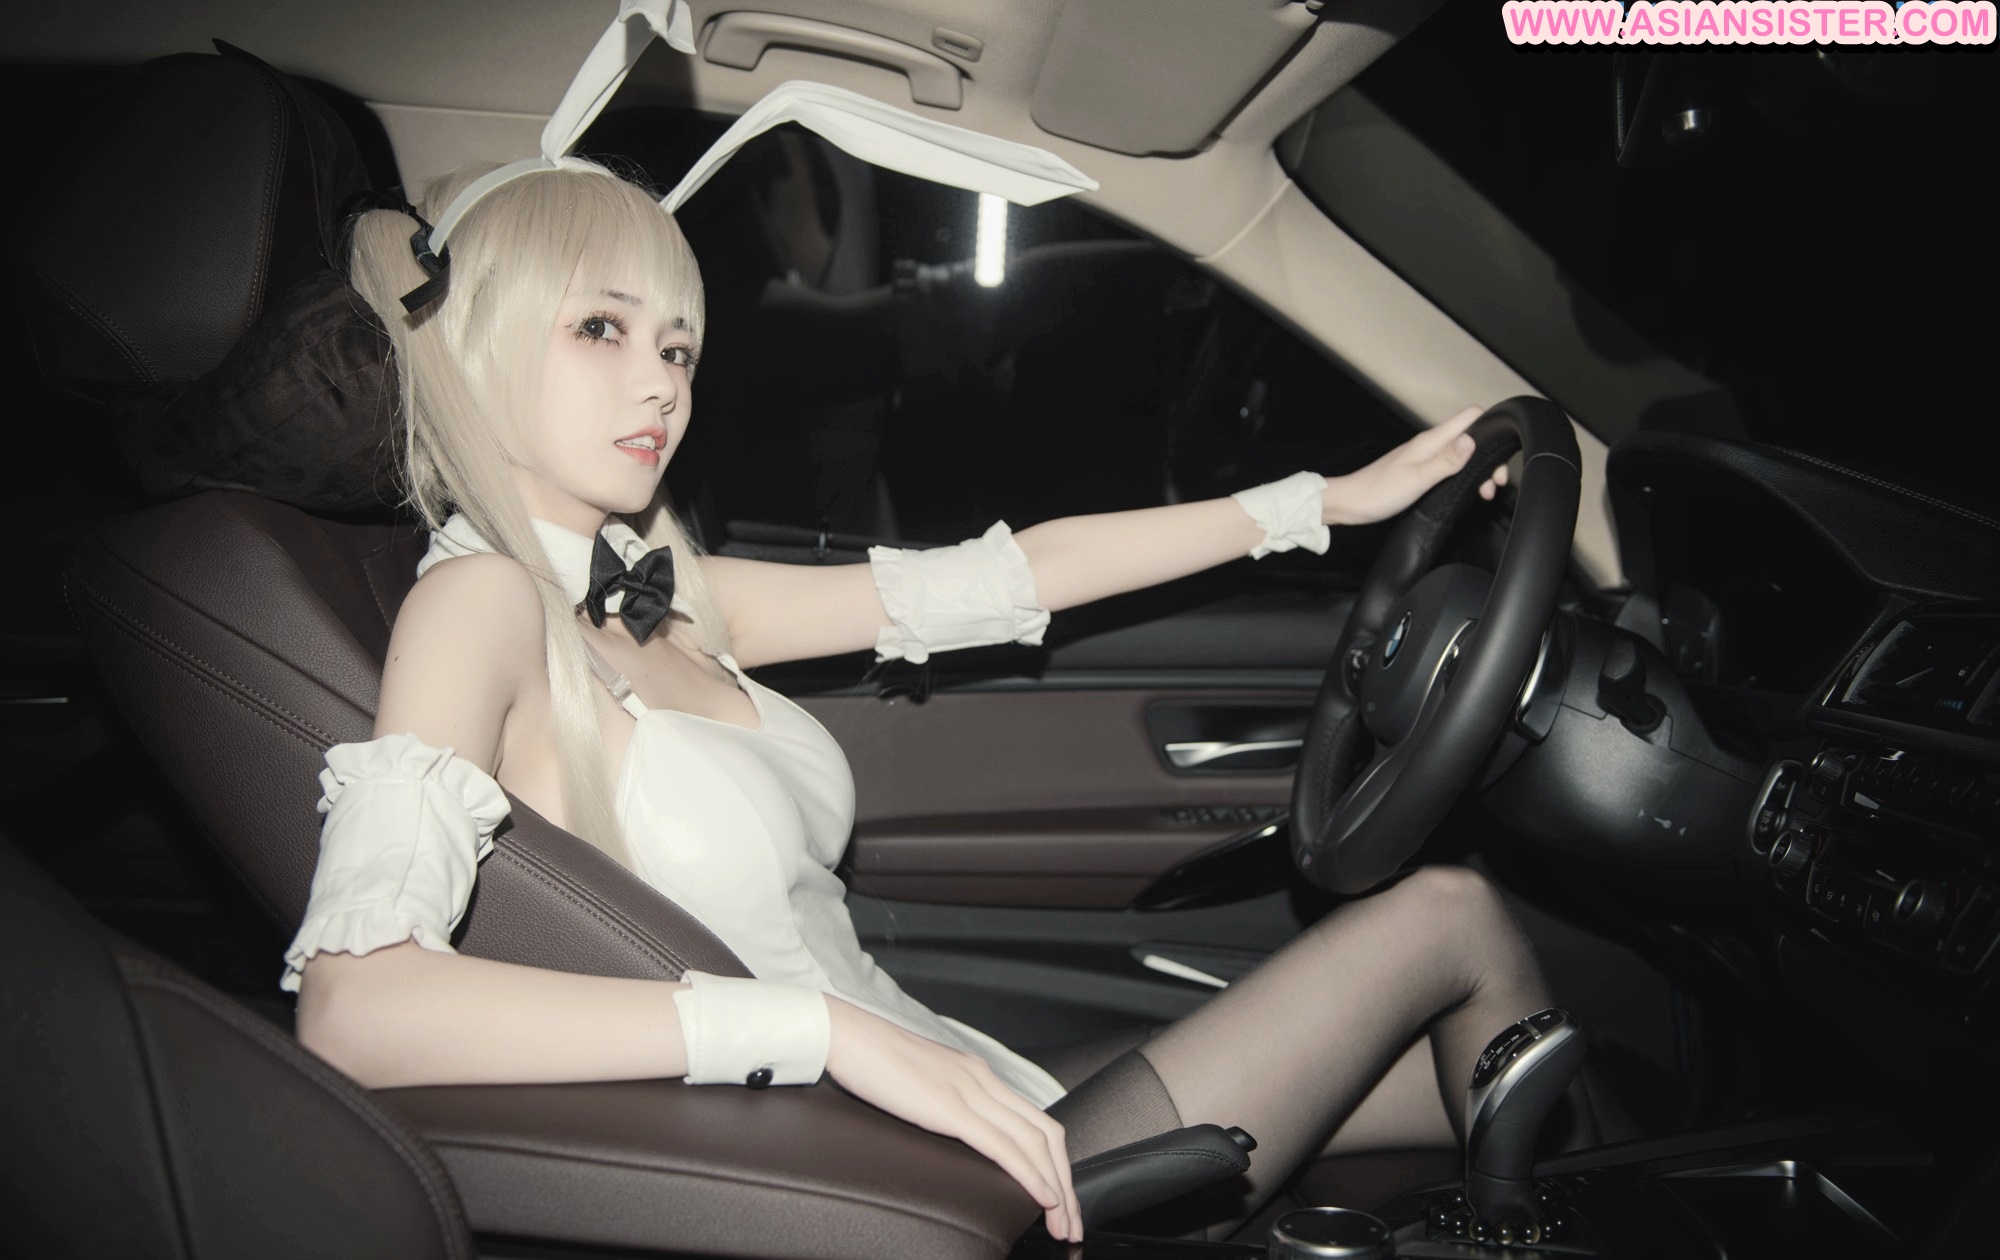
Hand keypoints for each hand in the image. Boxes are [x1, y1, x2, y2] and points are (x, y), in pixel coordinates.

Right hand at [823, 997, 1080, 1242]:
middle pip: (1046, 1135)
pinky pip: (1003, 1146)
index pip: (1035, 1121)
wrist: (846, 1035)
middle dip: (1065, 1183)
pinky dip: (1031, 1175)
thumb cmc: (871, 1061)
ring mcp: (970, 1092)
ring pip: (1033, 1144)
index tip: (1060, 1198)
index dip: (1055, 1163)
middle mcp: (983, 1080)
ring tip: (1062, 1222)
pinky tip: (1043, 1198)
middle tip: (1071, 1221)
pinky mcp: (951, 1107)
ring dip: (1056, 1188)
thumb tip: (951, 1131)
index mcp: (978, 1074)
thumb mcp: (920, 1084)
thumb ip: (943, 1102)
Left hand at [1321, 405, 1508, 526]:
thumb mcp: (1417, 479)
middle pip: (1472, 437)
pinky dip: (1465, 476)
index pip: (1471, 416)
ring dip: (1478, 470)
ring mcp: (1426, 456)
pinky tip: (1468, 491)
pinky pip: (1451, 466)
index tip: (1502, 454)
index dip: (1492, 428)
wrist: (1350, 504)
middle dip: (1490, 457)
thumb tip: (1472, 441)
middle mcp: (1431, 444)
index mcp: (1431, 441)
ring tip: (1484, 492)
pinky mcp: (1421, 470)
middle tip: (1495, 483)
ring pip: (1463, 454)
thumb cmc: (1378, 492)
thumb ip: (1446, 460)